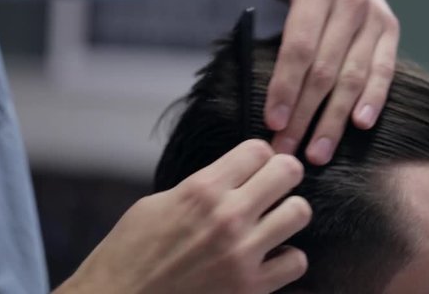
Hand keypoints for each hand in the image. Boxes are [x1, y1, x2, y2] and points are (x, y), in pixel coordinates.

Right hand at [54, 140, 310, 293]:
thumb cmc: (129, 254)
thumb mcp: (156, 204)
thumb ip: (199, 188)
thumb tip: (231, 177)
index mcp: (201, 190)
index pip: (258, 150)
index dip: (259, 154)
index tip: (255, 164)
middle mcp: (227, 217)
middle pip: (287, 171)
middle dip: (284, 172)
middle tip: (275, 183)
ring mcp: (242, 254)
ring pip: (299, 212)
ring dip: (289, 213)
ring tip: (274, 220)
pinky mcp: (250, 289)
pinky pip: (296, 261)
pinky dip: (287, 257)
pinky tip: (270, 256)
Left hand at [199, 0, 399, 164]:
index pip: (299, 44)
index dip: (285, 86)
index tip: (270, 122)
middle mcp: (352, 0)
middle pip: (325, 69)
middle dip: (304, 115)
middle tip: (285, 152)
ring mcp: (375, 16)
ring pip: (354, 77)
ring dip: (335, 120)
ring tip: (317, 155)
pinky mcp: (389, 30)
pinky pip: (384, 70)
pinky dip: (374, 99)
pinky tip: (359, 126)